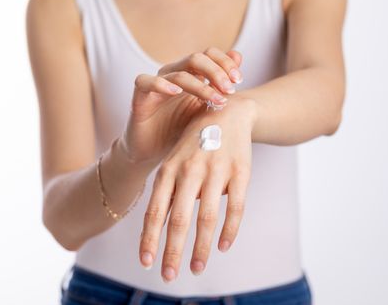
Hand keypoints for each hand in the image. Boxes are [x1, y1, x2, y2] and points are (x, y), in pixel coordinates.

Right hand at [118, 48, 243, 166]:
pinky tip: (176, 92)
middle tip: (230, 90)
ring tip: (215, 99)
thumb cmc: (183, 131)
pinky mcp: (140, 97)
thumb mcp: (207, 110)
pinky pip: (145, 81)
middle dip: (217, 72)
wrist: (157, 154)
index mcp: (191, 74)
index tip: (239, 81)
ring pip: (178, 72)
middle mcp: (174, 74)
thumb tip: (238, 55)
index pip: (209, 54)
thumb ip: (221, 85)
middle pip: (196, 59)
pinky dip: (160, 84)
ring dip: (200, 86)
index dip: (225, 62)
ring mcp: (156, 84)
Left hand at [138, 95, 257, 281]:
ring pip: (207, 218)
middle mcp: (190, 170)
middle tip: (168, 276)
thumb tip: (162, 230)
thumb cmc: (195, 142)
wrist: (228, 112)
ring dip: (200, 248)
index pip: (155, 211)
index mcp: (169, 169)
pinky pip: (236, 208)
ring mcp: (216, 170)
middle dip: (172, 251)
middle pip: (179, 220)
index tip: (146, 263)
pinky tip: (223, 247)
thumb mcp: (175, 160)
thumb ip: (169, 192)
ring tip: (197, 269)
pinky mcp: (241, 172)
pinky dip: (230, 231)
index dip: (149, 239)